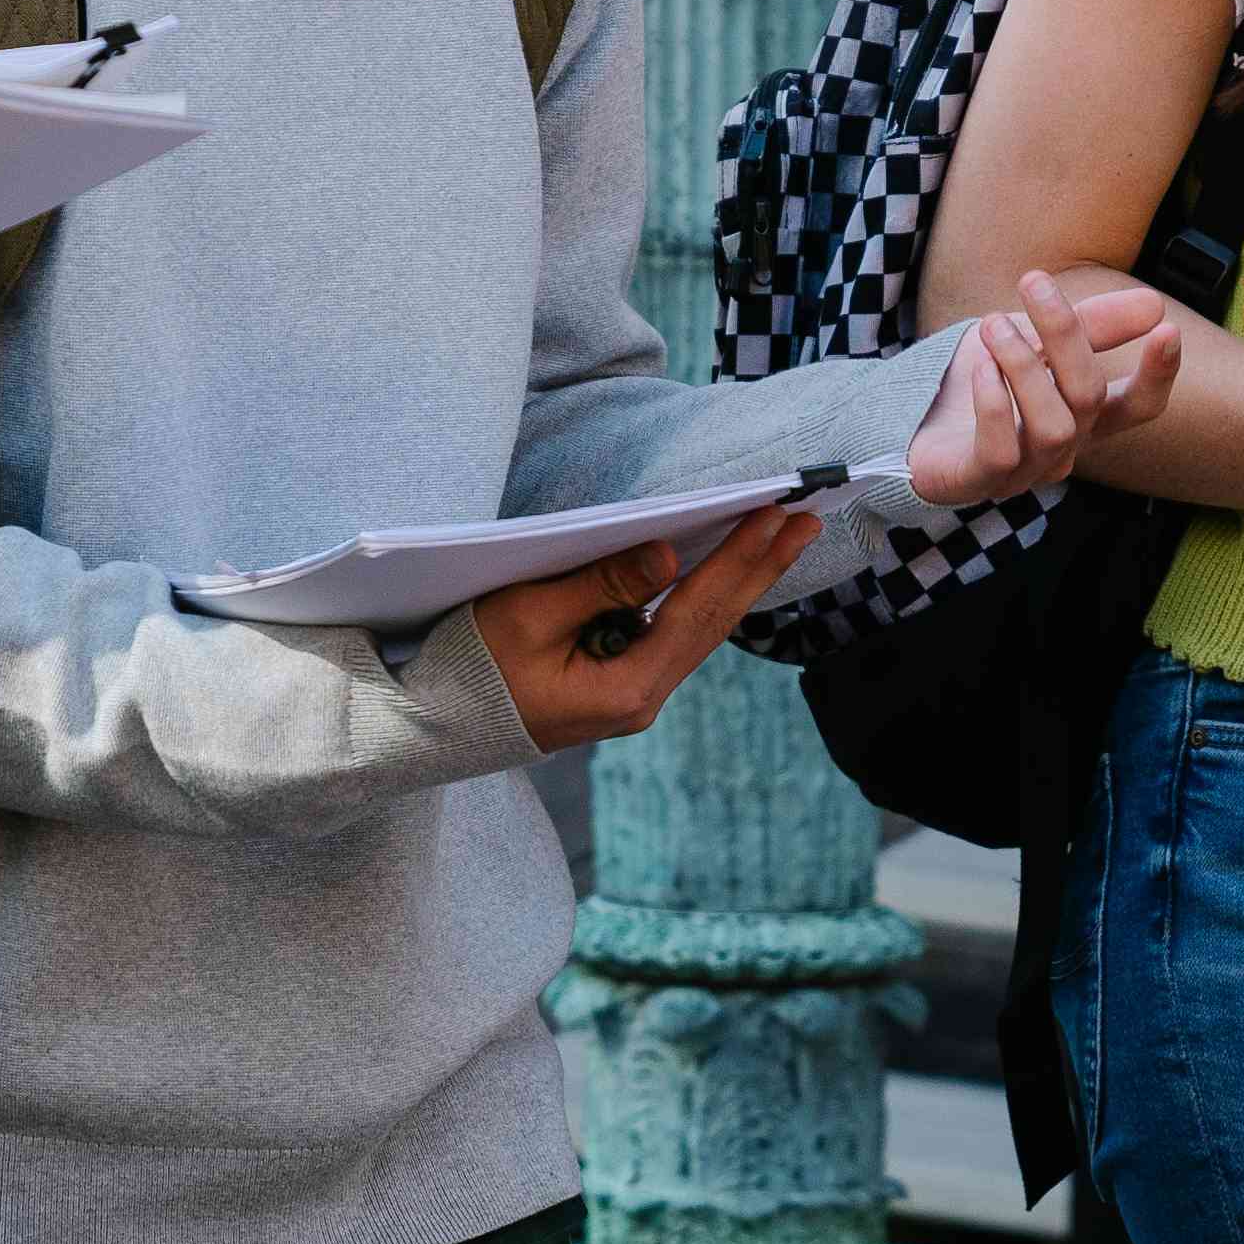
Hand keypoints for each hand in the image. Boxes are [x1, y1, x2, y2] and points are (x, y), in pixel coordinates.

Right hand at [478, 507, 818, 750]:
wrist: (436, 726)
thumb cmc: (473, 669)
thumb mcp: (530, 617)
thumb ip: (602, 585)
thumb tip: (668, 555)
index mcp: (627, 688)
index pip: (698, 611)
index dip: (740, 560)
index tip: (776, 517)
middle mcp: (642, 698)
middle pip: (714, 624)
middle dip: (760, 568)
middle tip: (807, 521)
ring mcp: (632, 694)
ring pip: (699, 630)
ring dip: (739, 581)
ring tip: (780, 540)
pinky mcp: (617, 684)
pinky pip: (673, 635)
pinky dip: (703, 598)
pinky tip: (722, 574)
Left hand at [898, 272, 1179, 512]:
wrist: (907, 417)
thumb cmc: (980, 380)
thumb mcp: (1034, 341)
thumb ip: (1090, 327)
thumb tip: (1155, 304)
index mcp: (1083, 417)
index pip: (1139, 407)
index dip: (1159, 374)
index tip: (1167, 327)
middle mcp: (1062, 448)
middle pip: (1089, 398)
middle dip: (1066, 335)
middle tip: (1032, 283)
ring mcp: (1024, 471)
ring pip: (1055, 427)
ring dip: (1025, 366)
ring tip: (994, 325)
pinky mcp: (980, 480)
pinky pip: (1002, 451)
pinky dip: (995, 403)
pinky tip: (980, 368)